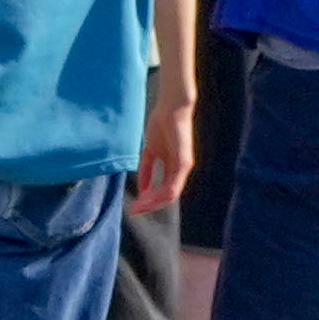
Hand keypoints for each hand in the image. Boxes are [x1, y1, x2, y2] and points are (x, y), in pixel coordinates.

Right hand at [137, 99, 193, 229]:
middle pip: (167, 197)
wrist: (172, 108)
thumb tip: (142, 190)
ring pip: (170, 194)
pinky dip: (159, 193)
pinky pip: (173, 185)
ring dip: (153, 202)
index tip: (134, 207)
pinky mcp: (183, 163)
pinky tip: (147, 196)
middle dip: (150, 205)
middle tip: (134, 211)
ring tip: (138, 206)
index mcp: (174, 168)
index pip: (163, 192)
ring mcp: (183, 167)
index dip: (149, 201)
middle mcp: (180, 171)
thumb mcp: (150, 151)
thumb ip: (146, 170)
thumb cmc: (162, 125)